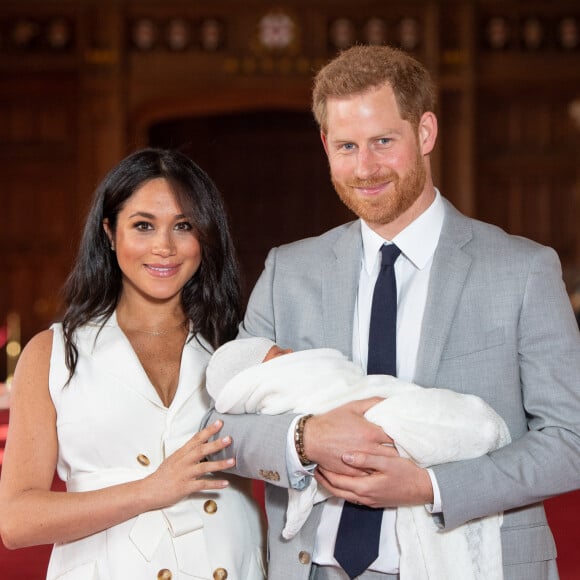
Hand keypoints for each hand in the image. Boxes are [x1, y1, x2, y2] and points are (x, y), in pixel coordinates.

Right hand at [144, 420, 234, 508]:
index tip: (219, 423)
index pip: (196, 439)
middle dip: (216, 444)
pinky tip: (225, 483)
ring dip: (220, 464)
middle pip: (201, 450)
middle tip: (229, 439)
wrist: (149, 490)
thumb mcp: (174, 459)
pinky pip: (202, 485)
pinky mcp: (185, 487)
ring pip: (204, 467)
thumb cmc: (162, 475)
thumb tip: (201, 445)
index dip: (208, 430)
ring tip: (232, 461)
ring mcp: (185, 474)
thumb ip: (187, 453)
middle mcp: (183, 462)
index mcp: (181, 453)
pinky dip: (215, 484)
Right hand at [303, 398, 393, 475]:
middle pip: (393, 454)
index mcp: (371, 433)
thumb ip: (373, 402)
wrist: (312, 438)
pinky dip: (375, 471)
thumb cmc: (332, 421)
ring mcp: (362, 463)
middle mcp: (369, 449)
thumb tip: (389, 401)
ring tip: (393, 460)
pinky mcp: (354, 472)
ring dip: (389, 463)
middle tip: (402, 449)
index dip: (402, 437)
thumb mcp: (353, 407)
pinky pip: (371, 474)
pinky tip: (378, 468)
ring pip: (383, 466)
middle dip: (399, 451)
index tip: (405, 436)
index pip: (396, 437)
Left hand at [315, 452, 433, 507]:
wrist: (423, 489)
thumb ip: (366, 458)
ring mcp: (369, 501)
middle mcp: (364, 497)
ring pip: (343, 495)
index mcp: (364, 487)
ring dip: (332, 484)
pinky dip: (342, 487)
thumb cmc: (406, 473)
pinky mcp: (373, 501)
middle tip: (315, 466)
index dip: (325, 471)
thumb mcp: (387, 462)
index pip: (337, 481)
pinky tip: (342, 478)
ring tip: (324, 471)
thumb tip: (345, 456)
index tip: (317, 460)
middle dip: (324, 479)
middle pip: (336, 491)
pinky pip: (352, 496)